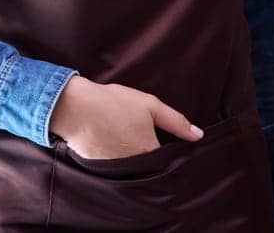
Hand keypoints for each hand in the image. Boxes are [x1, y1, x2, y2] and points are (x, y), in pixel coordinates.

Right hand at [47, 76, 201, 159]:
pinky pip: (114, 168)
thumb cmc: (114, 103)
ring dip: (133, 159)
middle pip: (149, 167)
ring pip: (132, 169)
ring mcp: (114, 170)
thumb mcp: (150, 105)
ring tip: (127, 139)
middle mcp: (134, 167)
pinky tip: (112, 143)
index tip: (168, 143)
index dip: (169, 152)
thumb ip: (176, 122)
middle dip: (151, 156)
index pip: (167, 161)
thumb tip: (198, 135)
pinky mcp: (98, 169)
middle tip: (144, 137)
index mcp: (149, 152)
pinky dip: (116, 159)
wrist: (75, 108)